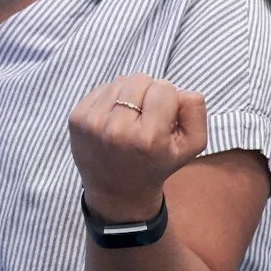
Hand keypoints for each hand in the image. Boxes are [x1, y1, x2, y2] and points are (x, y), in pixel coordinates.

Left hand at [70, 75, 207, 223]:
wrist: (117, 192)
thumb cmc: (156, 164)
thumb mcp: (191, 146)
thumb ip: (195, 111)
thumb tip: (180, 89)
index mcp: (148, 138)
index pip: (164, 88)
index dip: (168, 100)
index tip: (163, 120)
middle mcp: (117, 130)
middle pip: (141, 79)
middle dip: (148, 94)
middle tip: (146, 119)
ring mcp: (92, 123)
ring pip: (121, 81)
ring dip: (130, 95)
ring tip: (130, 119)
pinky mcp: (76, 118)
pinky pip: (102, 88)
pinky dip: (112, 99)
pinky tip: (114, 120)